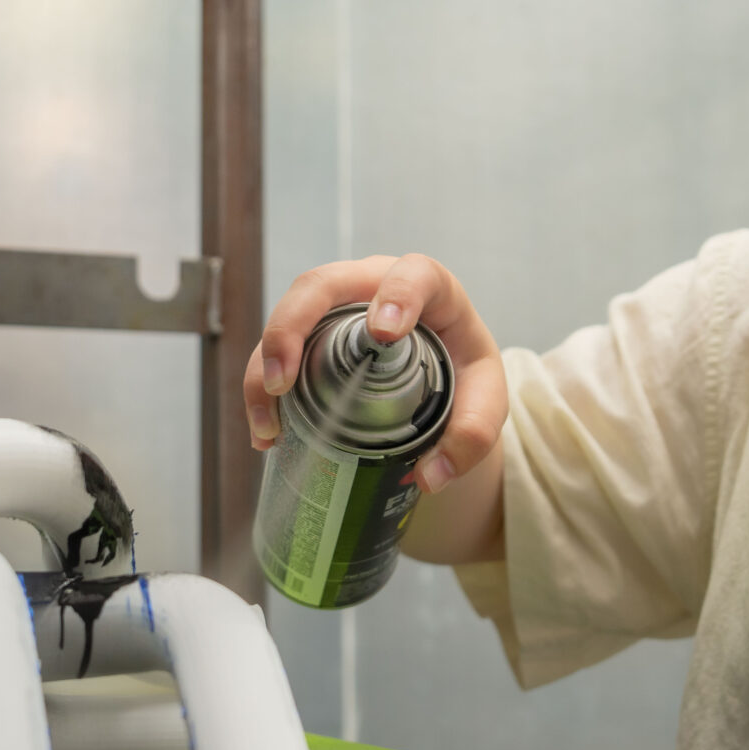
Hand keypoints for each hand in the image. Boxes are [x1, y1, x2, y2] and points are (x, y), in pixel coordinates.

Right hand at [244, 254, 506, 494]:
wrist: (444, 378)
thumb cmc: (464, 374)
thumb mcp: (485, 401)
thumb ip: (472, 435)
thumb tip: (431, 475)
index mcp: (430, 289)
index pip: (411, 273)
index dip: (395, 293)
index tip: (384, 333)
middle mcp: (372, 287)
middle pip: (321, 284)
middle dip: (291, 327)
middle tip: (285, 381)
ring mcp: (336, 308)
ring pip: (286, 315)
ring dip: (266, 366)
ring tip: (268, 424)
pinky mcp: (310, 335)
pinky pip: (275, 350)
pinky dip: (263, 389)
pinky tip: (266, 434)